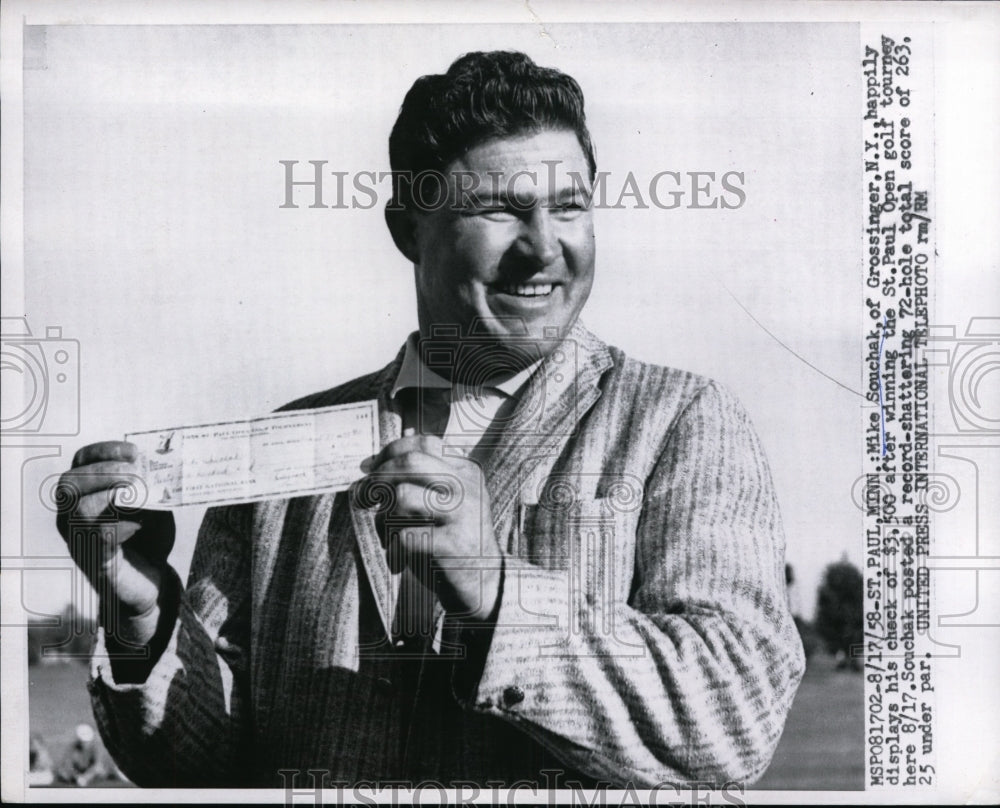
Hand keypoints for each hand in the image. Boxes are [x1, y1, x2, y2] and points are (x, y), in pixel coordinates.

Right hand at [56, 441, 175, 646]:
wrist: (151, 580)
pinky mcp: (95, 562)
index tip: (134, 451)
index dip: (104, 451)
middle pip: (69, 484)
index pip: (81, 461)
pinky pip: (96, 541)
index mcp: (86, 493)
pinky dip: (118, 527)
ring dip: (110, 497)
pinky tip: (137, 525)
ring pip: (78, 511)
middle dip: (104, 472)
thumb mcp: (153, 503)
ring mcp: (79, 539)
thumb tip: (165, 463)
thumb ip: (154, 485)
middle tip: (135, 473)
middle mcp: (73, 515)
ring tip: (136, 495)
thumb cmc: (148, 535)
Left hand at [360, 433, 501, 621]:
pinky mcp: (454, 544)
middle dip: (379, 477)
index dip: (389, 453)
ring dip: (383, 518)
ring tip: (388, 536)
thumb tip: (385, 454)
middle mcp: (466, 487)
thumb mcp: (448, 502)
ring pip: (403, 496)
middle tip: (364, 497)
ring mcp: (462, 514)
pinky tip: (399, 559)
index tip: (370, 470)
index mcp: (465, 472)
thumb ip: (424, 478)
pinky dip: (392, 549)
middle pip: (411, 462)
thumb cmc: (454, 540)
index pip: (423, 444)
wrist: (486, 583)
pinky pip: (404, 535)